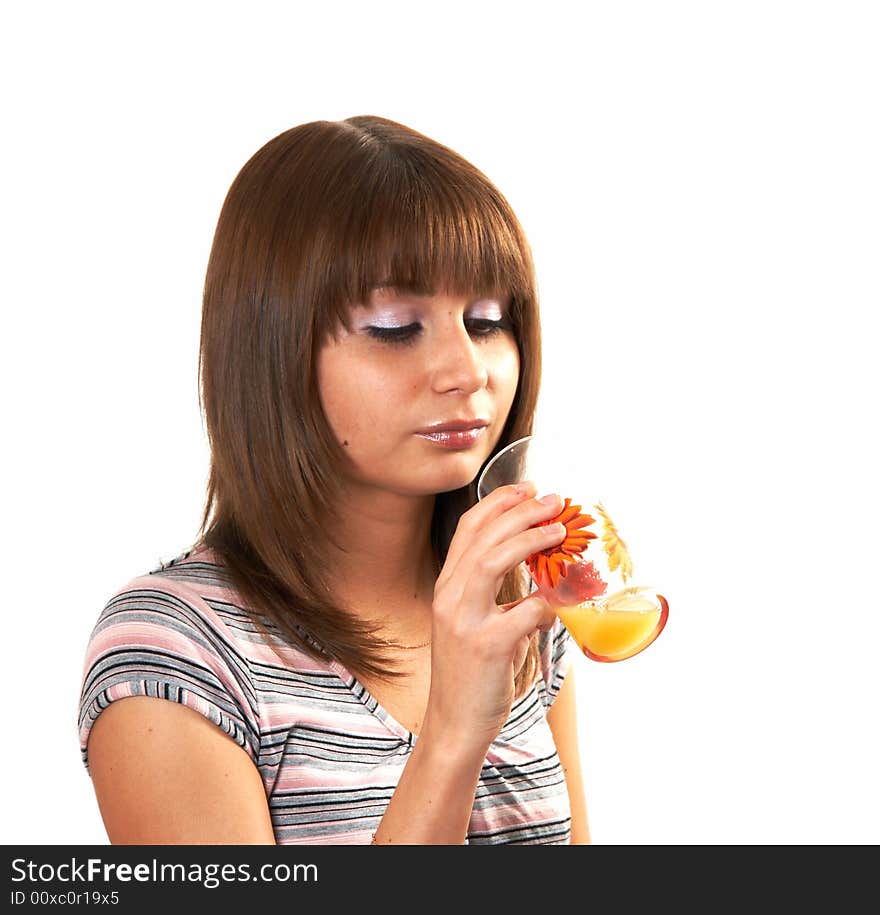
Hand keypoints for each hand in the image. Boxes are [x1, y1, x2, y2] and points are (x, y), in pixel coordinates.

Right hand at [423, 480, 565, 750]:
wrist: (455, 723)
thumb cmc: (471, 672)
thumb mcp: (474, 623)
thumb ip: (496, 596)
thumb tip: (544, 577)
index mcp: (446, 587)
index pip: (468, 529)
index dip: (498, 502)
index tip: (527, 488)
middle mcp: (449, 597)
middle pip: (482, 535)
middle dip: (520, 510)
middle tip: (552, 499)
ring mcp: (464, 621)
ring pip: (492, 560)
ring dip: (529, 538)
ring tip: (559, 528)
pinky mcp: (486, 646)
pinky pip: (525, 612)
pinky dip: (549, 600)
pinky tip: (567, 596)